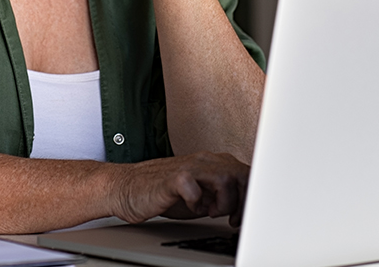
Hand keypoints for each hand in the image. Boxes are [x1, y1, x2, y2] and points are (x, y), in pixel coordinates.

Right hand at [108, 152, 248, 226]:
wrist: (128, 189)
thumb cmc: (164, 193)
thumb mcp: (201, 195)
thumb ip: (222, 195)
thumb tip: (245, 207)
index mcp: (213, 163)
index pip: (245, 173)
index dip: (250, 197)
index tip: (242, 216)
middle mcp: (204, 160)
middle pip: (241, 173)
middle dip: (242, 200)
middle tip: (231, 218)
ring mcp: (189, 167)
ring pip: (225, 177)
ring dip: (223, 201)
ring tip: (210, 212)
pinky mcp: (173, 178)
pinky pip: (195, 188)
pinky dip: (197, 204)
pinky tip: (191, 208)